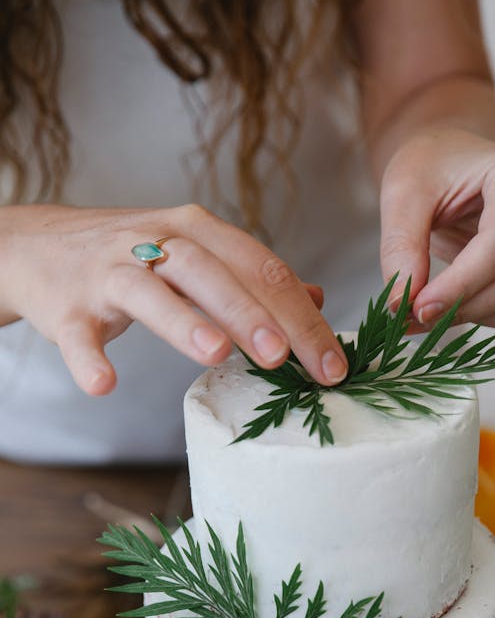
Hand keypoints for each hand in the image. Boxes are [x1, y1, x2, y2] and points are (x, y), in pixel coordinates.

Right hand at [0, 204, 348, 394]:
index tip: (333, 364)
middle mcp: (155, 242)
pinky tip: (105, 385)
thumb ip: (252, 277)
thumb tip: (317, 297)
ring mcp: (108, 272)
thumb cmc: (133, 258)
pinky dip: (88, 359)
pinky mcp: (66, 306)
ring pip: (150, 293)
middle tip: (287, 359)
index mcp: (198, 232)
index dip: (302, 317)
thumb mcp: (196, 256)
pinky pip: (78, 334)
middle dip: (254, 316)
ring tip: (217, 356)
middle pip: (213, 274)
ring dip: (184, 323)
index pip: (262, 269)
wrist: (37, 246)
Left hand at [378, 129, 494, 328]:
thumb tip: (402, 301)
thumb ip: (401, 246)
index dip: (460, 285)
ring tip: (442, 307)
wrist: (453, 165)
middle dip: (466, 305)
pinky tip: (469, 305)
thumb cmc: (434, 169)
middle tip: (419, 314)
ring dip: (484, 316)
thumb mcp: (402, 194)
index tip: (419, 307)